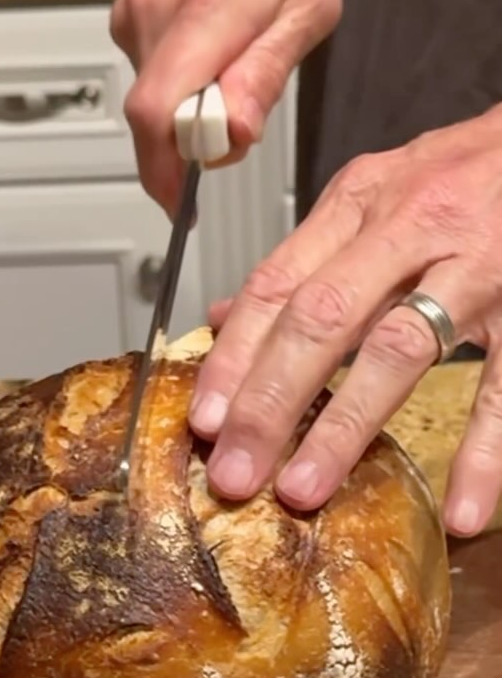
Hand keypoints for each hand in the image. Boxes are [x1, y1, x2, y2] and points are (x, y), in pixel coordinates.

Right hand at [110, 0, 341, 216]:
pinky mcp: (127, 18)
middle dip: (191, 146)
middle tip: (236, 126)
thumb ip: (268, 73)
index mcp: (208, 2)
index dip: (165, 173)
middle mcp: (158, 8)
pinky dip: (179, 89)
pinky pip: (150, 79)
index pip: (158, 112)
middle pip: (152, 119)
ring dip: (189, 114)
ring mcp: (135, 12)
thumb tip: (231, 133)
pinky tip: (210, 55)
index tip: (184, 203)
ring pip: (152, 102)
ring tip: (232, 72)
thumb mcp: (311, 3)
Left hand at [189, 106, 501, 537]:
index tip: (204, 421)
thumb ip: (308, 256)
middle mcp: (410, 226)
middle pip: (319, 319)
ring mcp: (476, 262)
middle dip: (267, 403)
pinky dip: (484, 451)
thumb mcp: (380, 191)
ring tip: (304, 490)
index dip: (233, 357)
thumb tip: (228, 317)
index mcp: (361, 201)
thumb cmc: (475, 169)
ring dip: (342, 427)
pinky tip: (463, 508)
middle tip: (233, 472)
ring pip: (396, 348)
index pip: (276, 284)